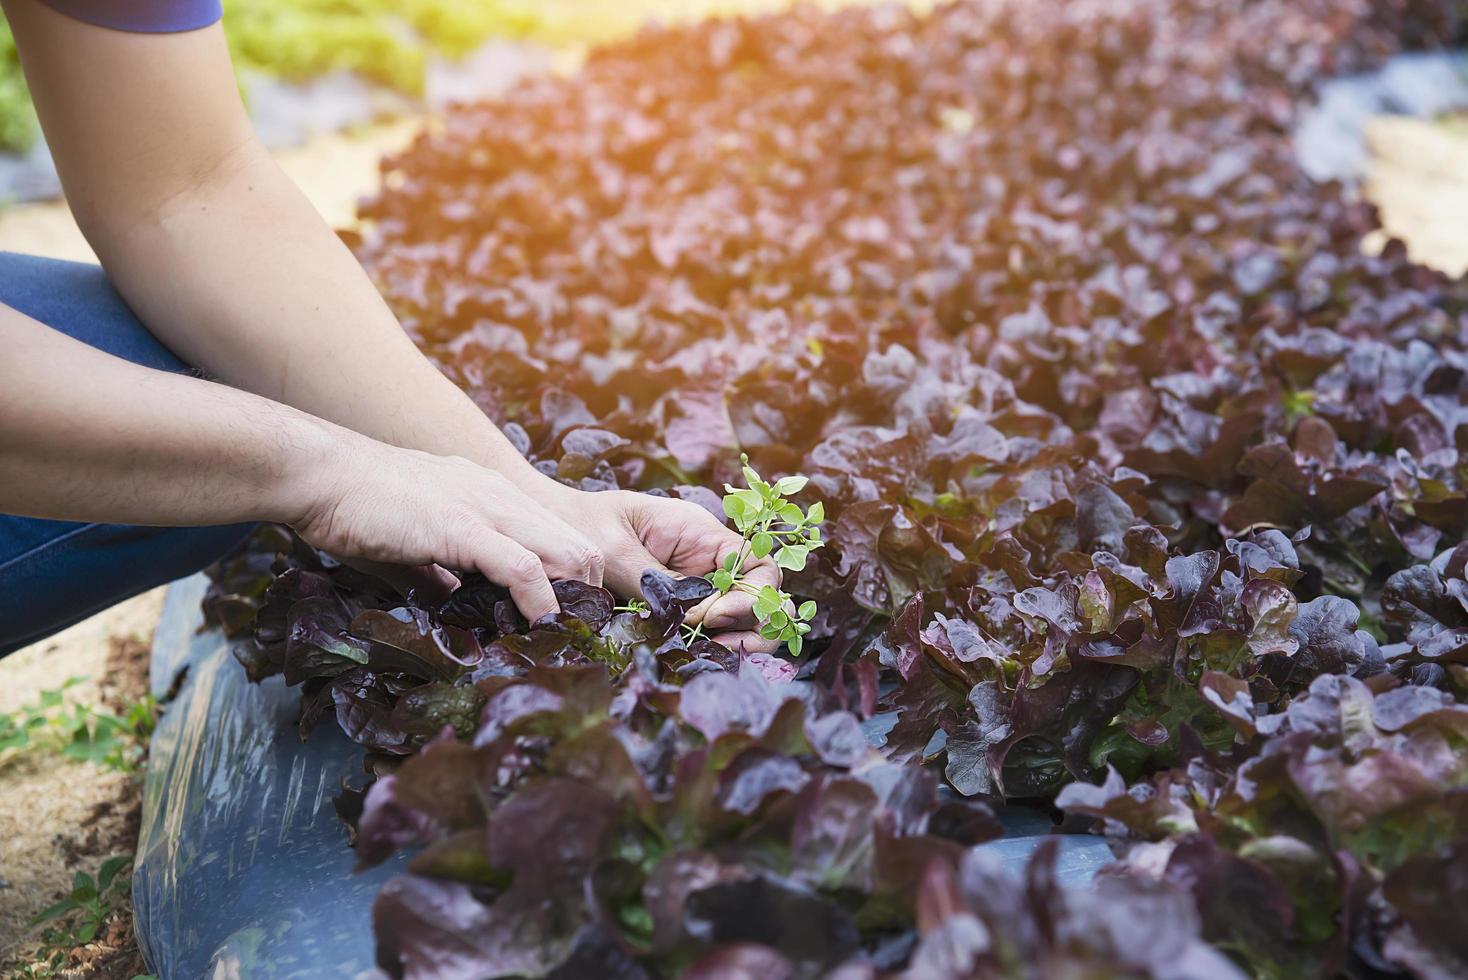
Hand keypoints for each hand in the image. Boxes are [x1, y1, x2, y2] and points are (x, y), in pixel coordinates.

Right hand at [291, 435, 603, 620]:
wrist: (320, 475)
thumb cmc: (358, 508)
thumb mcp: (415, 544)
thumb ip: (441, 572)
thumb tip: (453, 603)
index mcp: (495, 497)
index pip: (563, 537)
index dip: (575, 583)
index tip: (570, 621)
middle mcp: (502, 496)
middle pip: (582, 545)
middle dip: (589, 596)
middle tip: (574, 638)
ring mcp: (486, 507)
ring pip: (567, 552)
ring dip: (573, 603)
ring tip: (564, 639)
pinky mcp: (462, 526)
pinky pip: (522, 566)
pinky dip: (540, 601)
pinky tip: (539, 626)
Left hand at [545, 487, 781, 653]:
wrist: (548, 530)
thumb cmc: (580, 527)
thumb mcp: (616, 551)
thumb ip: (657, 583)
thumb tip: (694, 618)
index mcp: (699, 532)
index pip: (757, 563)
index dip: (751, 595)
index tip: (715, 616)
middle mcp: (705, 558)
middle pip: (758, 595)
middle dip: (753, 624)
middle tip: (727, 649)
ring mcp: (694, 583)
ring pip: (738, 616)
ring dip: (738, 639)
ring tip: (718, 657)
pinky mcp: (676, 605)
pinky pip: (706, 628)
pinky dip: (710, 645)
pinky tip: (698, 657)